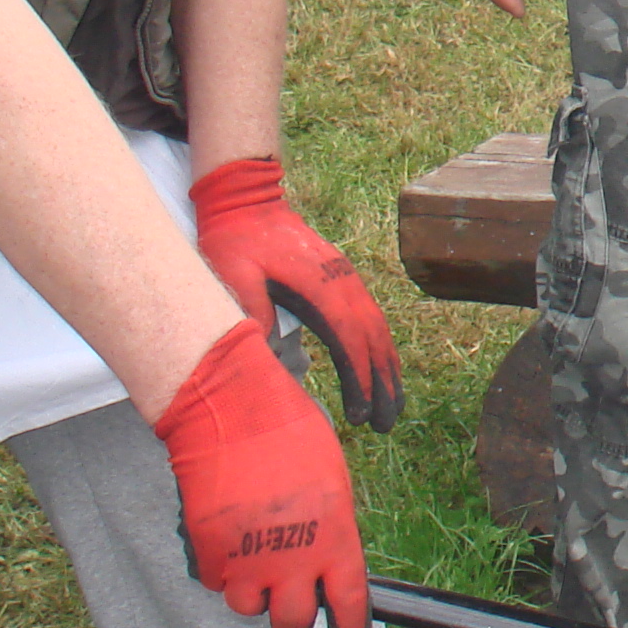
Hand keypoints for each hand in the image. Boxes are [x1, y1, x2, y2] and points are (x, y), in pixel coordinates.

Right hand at [153, 321, 373, 627]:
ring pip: (250, 608)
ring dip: (254, 591)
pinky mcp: (210, 552)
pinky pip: (218, 581)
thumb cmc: (290, 435)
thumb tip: (326, 566)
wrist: (231, 410)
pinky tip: (231, 534)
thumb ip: (332, 532)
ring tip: (257, 551)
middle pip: (292, 623)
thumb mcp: (332, 484)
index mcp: (335, 538)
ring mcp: (248, 559)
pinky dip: (224, 569)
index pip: (348, 605)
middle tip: (290, 588)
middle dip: (293, 614)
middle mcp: (293, 558)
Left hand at [188, 157, 403, 430]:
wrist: (247, 201)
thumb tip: (269, 357)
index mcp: (320, 284)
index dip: (359, 379)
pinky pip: (369, 318)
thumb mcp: (234, 275)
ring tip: (393, 408)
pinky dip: (379, 348)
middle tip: (386, 426)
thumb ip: (252, 311)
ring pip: (377, 328)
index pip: (349, 339)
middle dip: (384, 383)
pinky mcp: (341, 279)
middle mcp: (342, 281)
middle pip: (373, 338)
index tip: (362, 415)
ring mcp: (345, 278)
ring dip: (388, 369)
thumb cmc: (235, 240)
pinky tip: (380, 370)